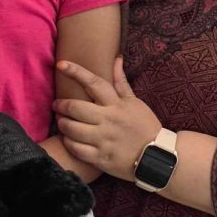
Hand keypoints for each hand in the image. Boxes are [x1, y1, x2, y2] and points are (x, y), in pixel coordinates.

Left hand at [53, 57, 161, 181]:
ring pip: (72, 129)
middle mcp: (109, 121)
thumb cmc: (144, 126)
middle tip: (57, 105)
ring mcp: (105, 140)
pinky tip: (69, 139)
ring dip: (62, 124)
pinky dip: (68, 143)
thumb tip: (116, 58)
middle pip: (75, 108)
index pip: (94, 83)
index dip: (76, 72)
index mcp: (117, 105)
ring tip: (62, 122)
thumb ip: (121, 82)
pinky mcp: (101, 158)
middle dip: (61, 105)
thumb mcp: (135, 102)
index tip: (61, 64)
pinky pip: (76, 149)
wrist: (158, 156)